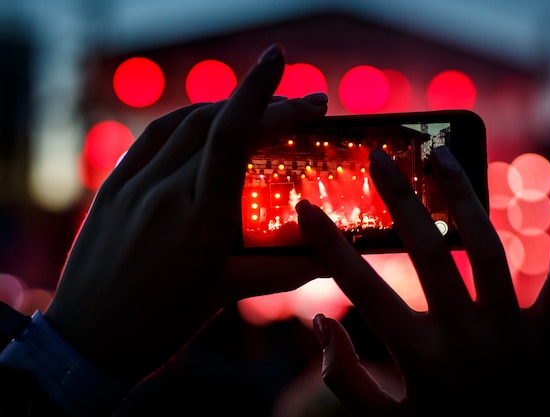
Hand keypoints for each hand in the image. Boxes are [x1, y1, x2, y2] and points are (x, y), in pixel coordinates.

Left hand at [43, 43, 327, 385]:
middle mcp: (164, 195)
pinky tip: (208, 122)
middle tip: (302, 105)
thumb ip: (283, 270)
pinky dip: (188, 120)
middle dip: (262, 104)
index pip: (231, 138)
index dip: (259, 95)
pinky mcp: (113, 186)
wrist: (87, 338)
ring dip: (226, 107)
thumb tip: (331, 257)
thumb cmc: (162, 323)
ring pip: (184, 124)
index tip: (281, 61)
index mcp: (200, 224)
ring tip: (259, 110)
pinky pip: (153, 137)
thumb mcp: (225, 295)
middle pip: (215, 125)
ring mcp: (132, 186)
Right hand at [297, 146, 549, 415]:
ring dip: (463, 195)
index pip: (360, 288)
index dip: (328, 244)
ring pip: (487, 248)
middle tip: (380, 156)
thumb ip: (342, 377)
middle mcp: (465, 337)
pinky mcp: (549, 336)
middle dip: (398, 197)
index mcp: (419, 358)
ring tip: (441, 154)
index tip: (306, 206)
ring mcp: (512, 333)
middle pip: (427, 251)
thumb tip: (317, 322)